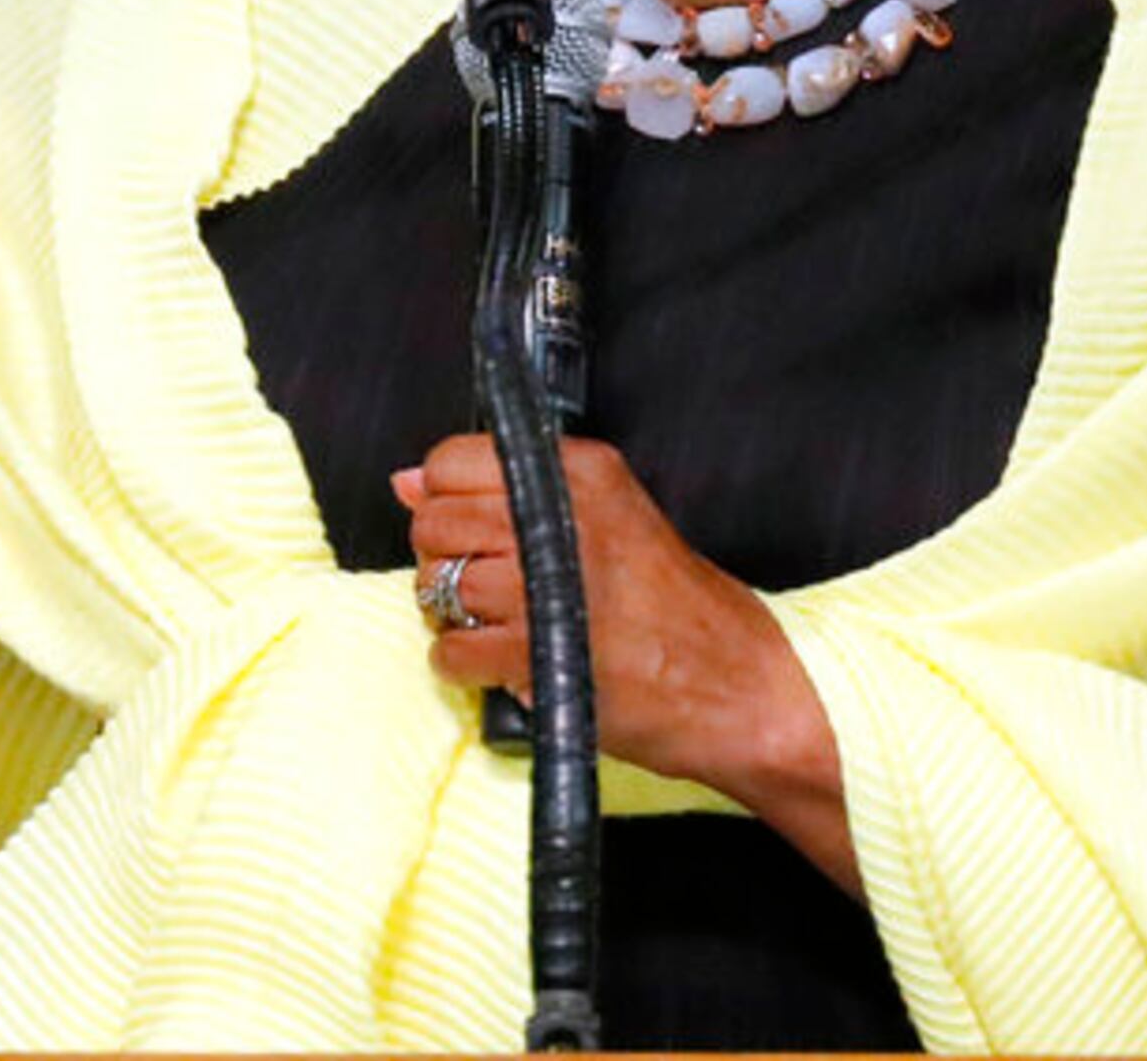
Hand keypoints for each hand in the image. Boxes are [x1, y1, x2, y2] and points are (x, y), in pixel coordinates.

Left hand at [398, 435, 824, 806]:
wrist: (740, 685)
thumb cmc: (676, 605)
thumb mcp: (610, 516)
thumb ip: (511, 492)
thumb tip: (407, 481)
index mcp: (582, 472)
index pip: (453, 460)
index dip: (445, 499)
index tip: (469, 527)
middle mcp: (561, 517)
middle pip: (436, 524)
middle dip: (443, 560)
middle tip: (484, 584)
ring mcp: (549, 585)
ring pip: (438, 588)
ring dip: (453, 616)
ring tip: (499, 626)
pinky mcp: (540, 653)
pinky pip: (451, 652)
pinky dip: (463, 665)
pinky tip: (501, 662)